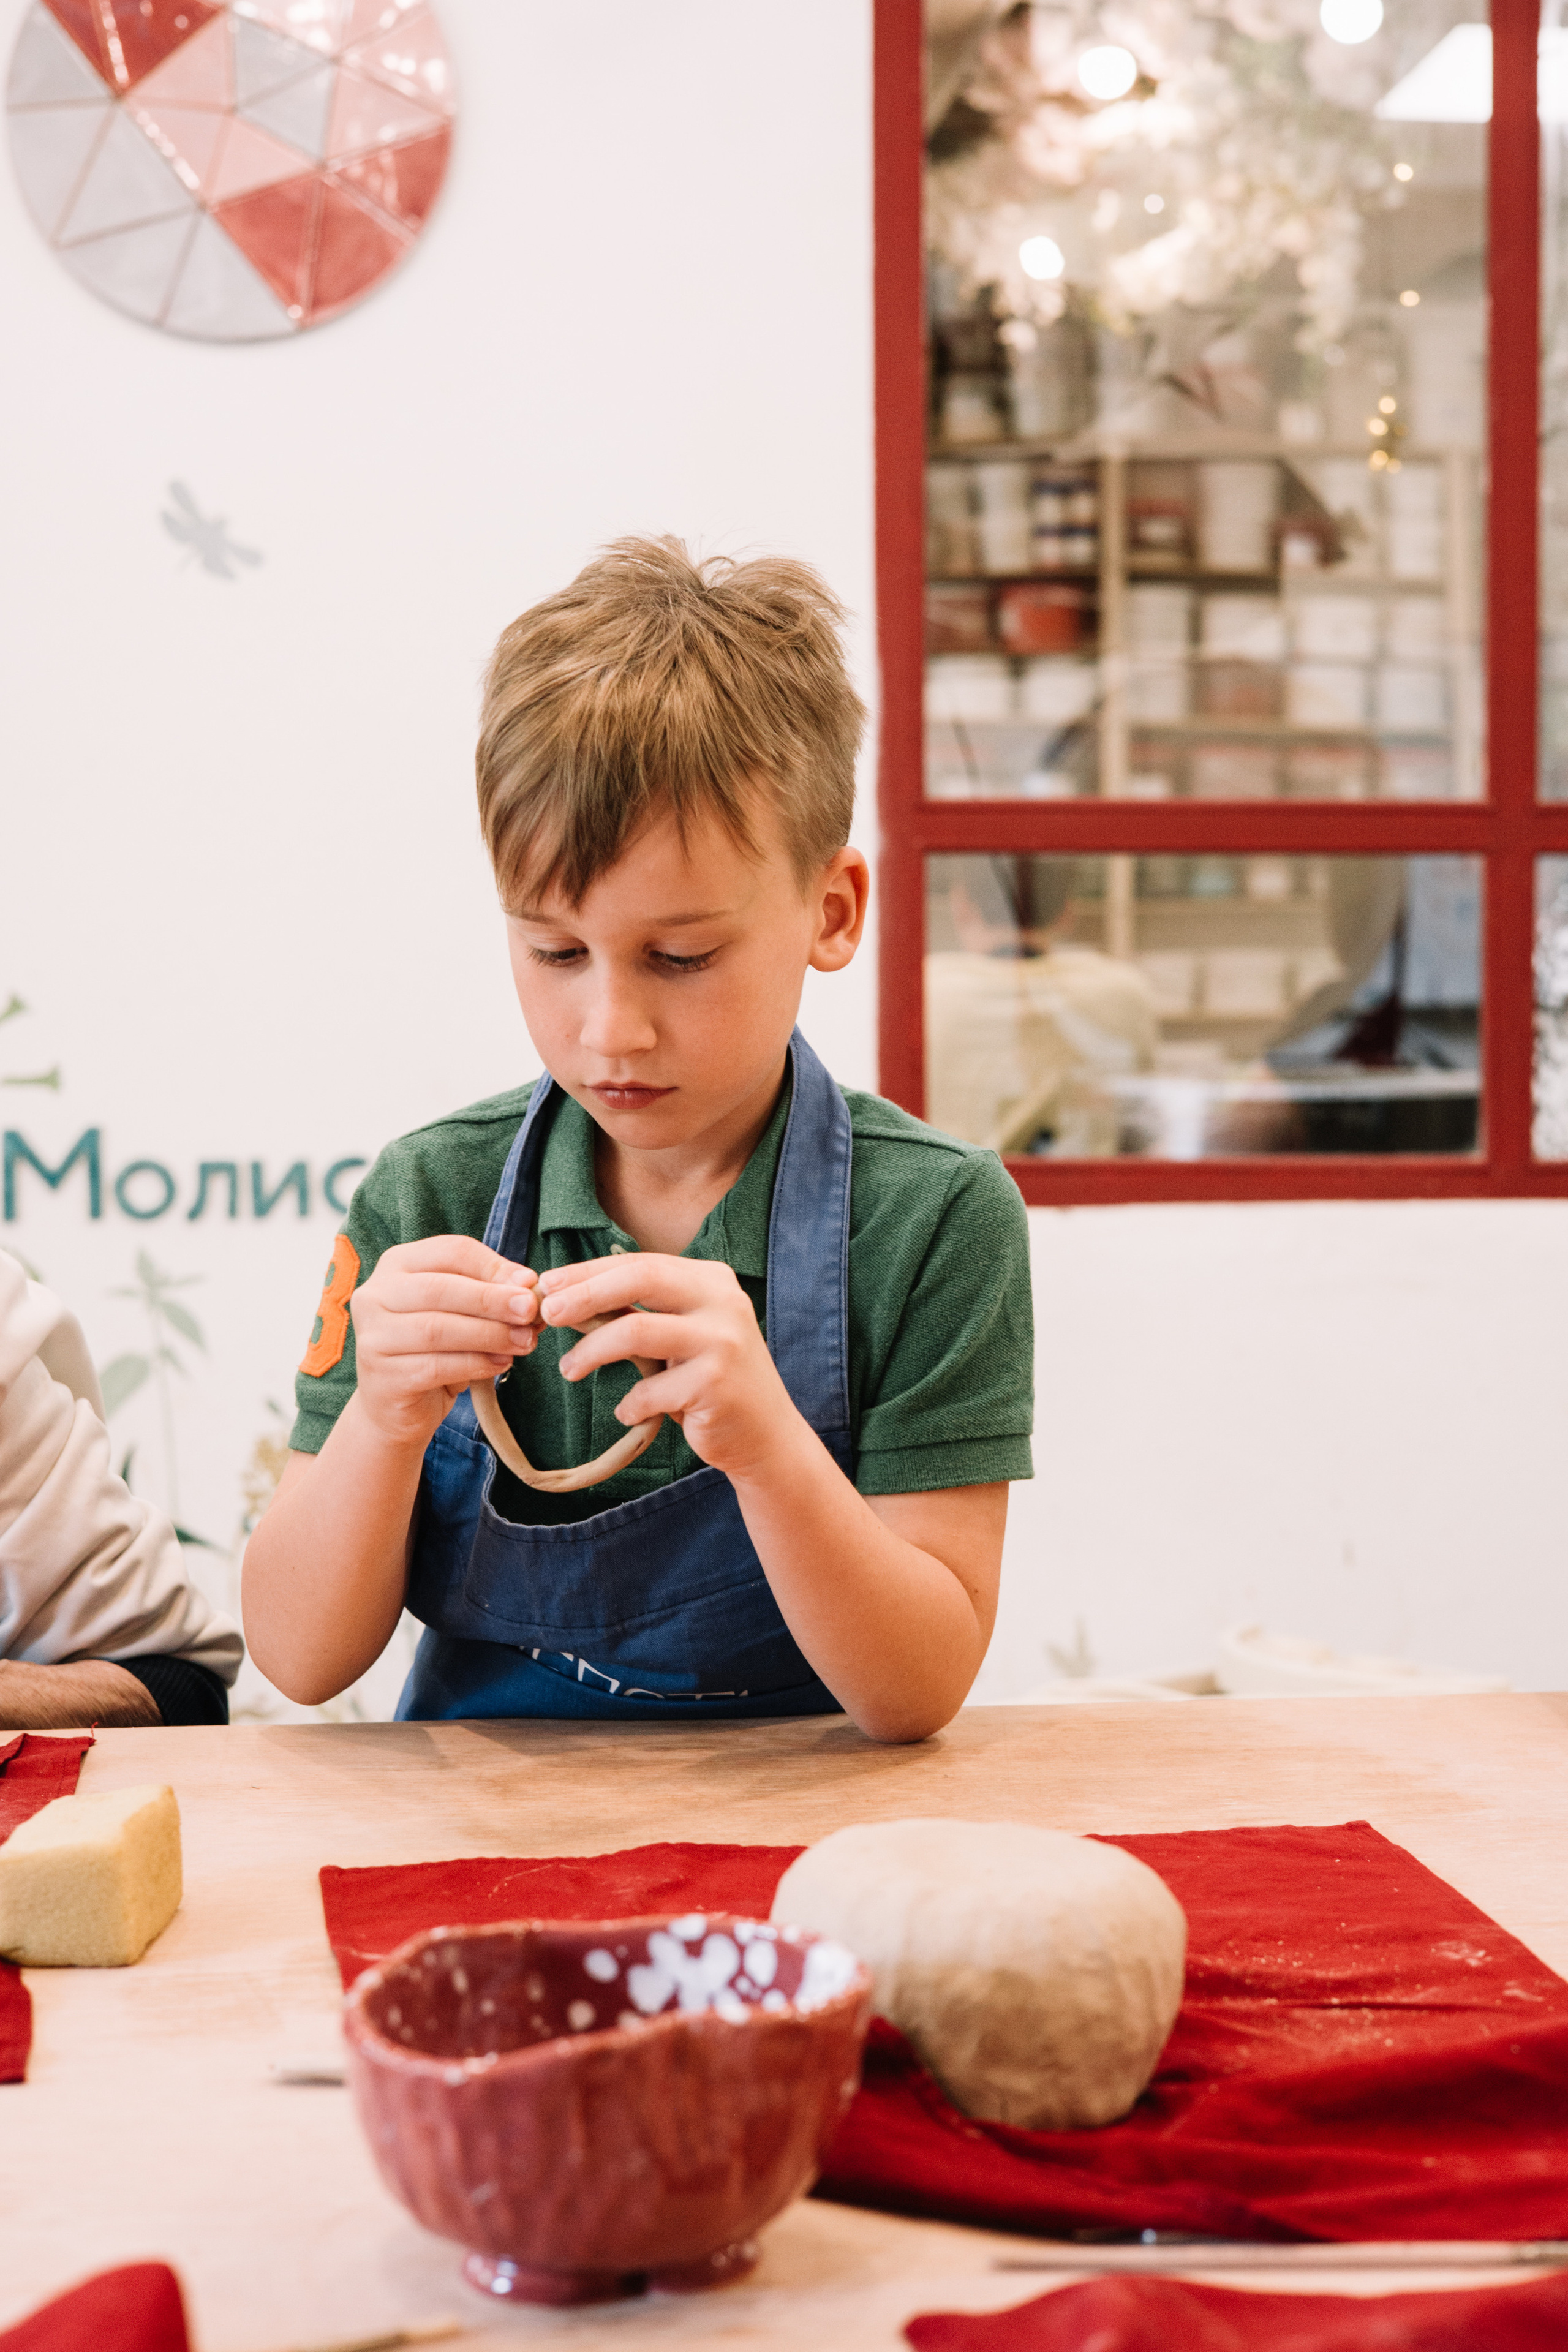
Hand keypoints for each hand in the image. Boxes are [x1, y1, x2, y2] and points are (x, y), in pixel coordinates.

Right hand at [348, 1236, 540, 1449]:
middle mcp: (375, 1296)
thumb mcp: (462, 1313)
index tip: (529, 1283)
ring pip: (438, 1329)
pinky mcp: (382, 1377)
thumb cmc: (435, 1350)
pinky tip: (501, 1364)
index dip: (493, 1266)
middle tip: (530, 1311)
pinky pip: (436, 1366)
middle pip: (441, 1288)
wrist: (397, 1408)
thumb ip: (489, 1293)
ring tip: (523, 1342)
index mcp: (397, 1265)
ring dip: (489, 1334)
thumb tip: (528, 1282)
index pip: (450, 1251)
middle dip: (493, 1299)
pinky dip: (475, 1364)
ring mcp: (372, 1337)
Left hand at [537, 1254, 798, 1482]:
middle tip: (547, 1313)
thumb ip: (643, 1312)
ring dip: (591, 1352)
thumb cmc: (710, 1381)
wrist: (765, 1435)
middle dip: (585, 1293)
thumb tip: (569, 1297)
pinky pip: (650, 1390)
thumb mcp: (683, 1334)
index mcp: (712, 1279)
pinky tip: (626, 1411)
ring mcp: (722, 1341)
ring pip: (636, 1332)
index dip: (588, 1271)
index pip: (640, 1263)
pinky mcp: (715, 1384)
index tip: (548, 1284)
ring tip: (569, 1369)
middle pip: (639, 1279)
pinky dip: (629, 1403)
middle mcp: (722, 1301)